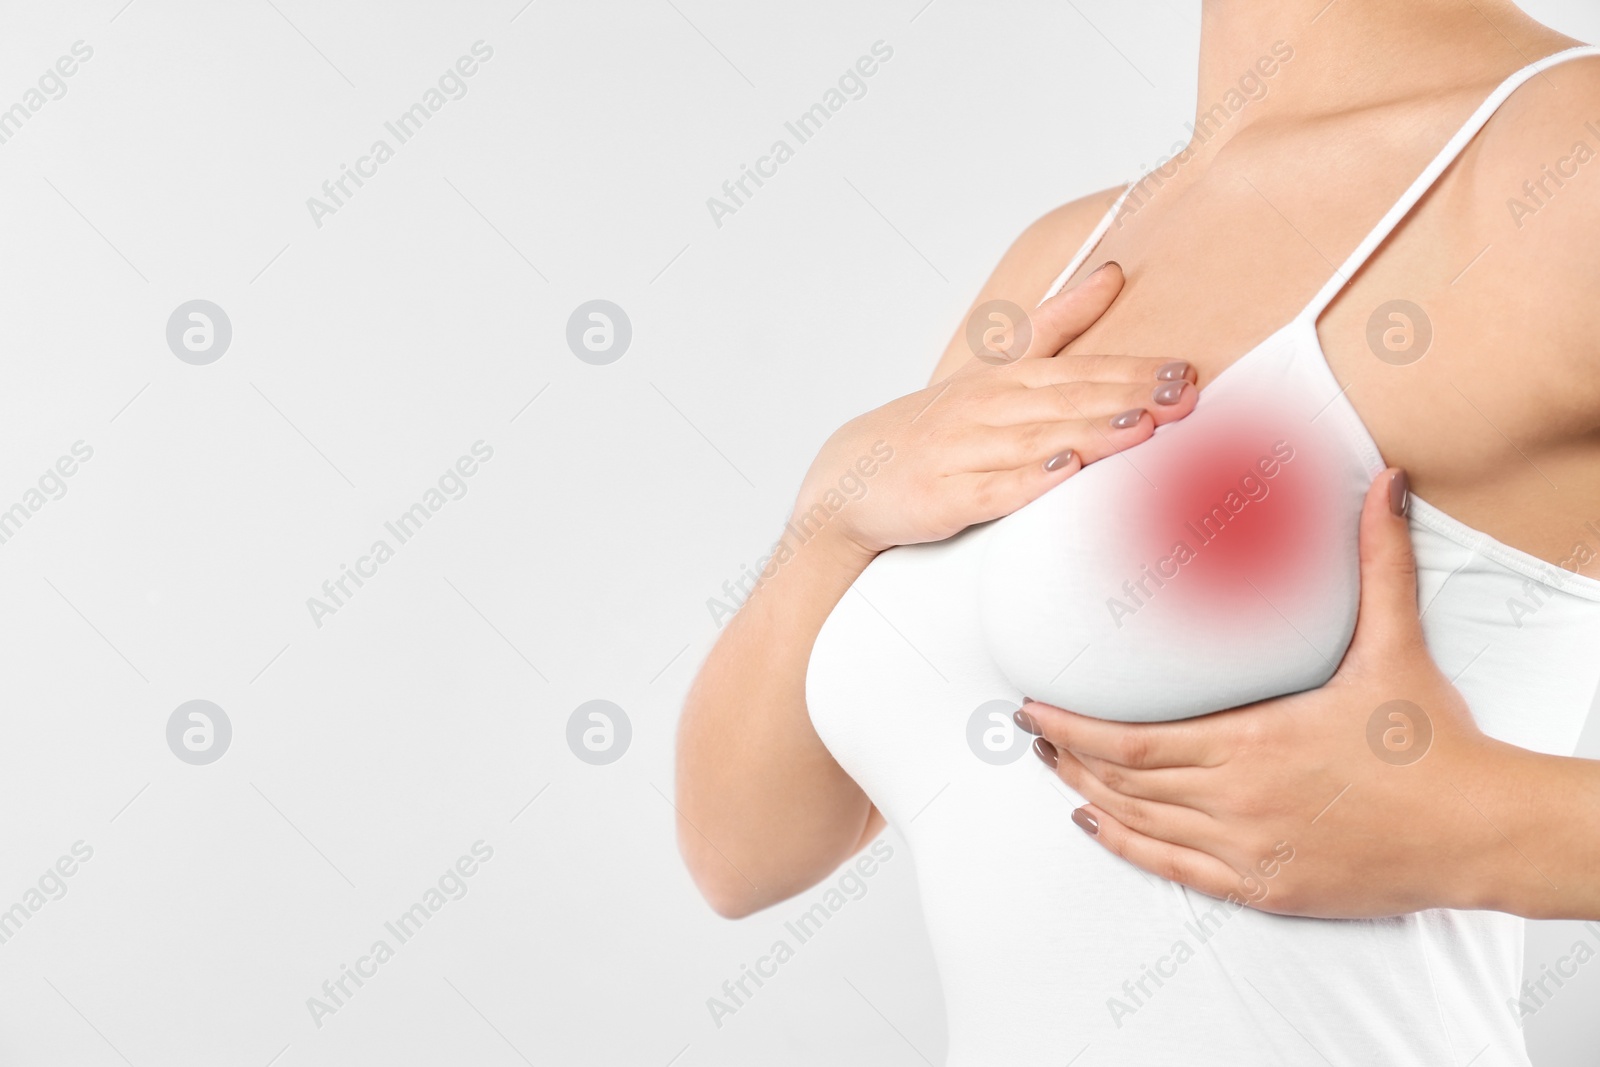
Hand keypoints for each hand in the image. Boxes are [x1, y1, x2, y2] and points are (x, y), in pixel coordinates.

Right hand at [796, 264, 1198, 556]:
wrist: (850, 480)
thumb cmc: (934, 426)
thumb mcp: (991, 369)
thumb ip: (1054, 325)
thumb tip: (1112, 273)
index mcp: (1001, 380)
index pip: (1077, 371)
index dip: (1132, 370)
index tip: (1183, 370)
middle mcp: (983, 410)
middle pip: (1064, 401)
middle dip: (1127, 397)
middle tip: (1183, 397)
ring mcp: (961, 453)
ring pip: (1034, 441)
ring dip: (1090, 434)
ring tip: (1142, 428)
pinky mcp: (942, 497)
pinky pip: (990, 490)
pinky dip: (1026, 482)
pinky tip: (1062, 474)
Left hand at [1019, 468, 1543, 918]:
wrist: (1481, 830)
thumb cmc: (1434, 743)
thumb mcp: (1396, 646)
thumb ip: (1380, 562)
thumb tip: (1384, 483)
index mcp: (1255, 741)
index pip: (1133, 739)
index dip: (1073, 725)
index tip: (1033, 704)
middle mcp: (1239, 799)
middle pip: (1123, 780)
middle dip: (1067, 753)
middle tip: (1029, 729)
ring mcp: (1248, 849)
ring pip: (1140, 824)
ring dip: (1087, 794)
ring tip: (1051, 767)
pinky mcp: (1264, 887)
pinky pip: (1174, 869)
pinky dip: (1126, 847)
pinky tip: (1094, 825)